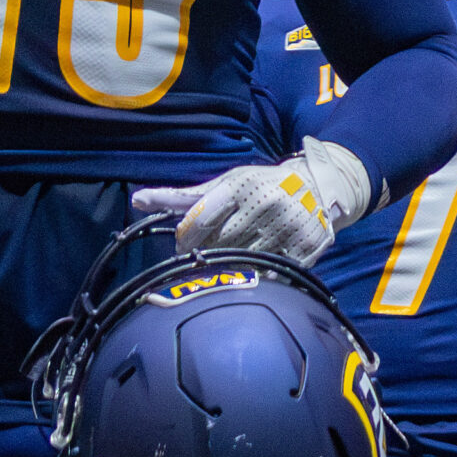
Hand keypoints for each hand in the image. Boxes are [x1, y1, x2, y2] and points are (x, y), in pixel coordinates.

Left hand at [130, 137, 371, 264]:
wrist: (318, 187)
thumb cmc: (261, 186)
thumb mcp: (226, 183)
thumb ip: (183, 197)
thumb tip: (138, 199)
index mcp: (241, 185)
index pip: (199, 220)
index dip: (186, 239)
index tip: (185, 245)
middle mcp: (265, 203)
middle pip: (219, 244)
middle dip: (209, 253)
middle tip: (212, 252)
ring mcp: (287, 226)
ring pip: (243, 260)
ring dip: (233, 264)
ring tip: (235, 257)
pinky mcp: (306, 247)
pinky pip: (271, 273)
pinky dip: (260, 273)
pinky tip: (259, 264)